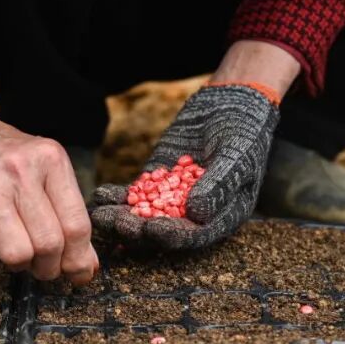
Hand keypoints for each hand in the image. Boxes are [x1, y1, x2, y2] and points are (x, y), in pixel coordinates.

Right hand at [0, 60, 96, 283]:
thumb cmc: (9, 160)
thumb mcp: (45, 171)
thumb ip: (68, 214)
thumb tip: (87, 266)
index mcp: (51, 159)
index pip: (76, 225)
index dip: (79, 259)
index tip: (80, 273)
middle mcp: (21, 169)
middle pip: (48, 244)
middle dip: (49, 267)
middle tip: (44, 267)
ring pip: (16, 255)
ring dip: (20, 265)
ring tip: (17, 252)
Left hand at [92, 41, 294, 249]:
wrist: (229, 106)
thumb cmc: (244, 134)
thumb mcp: (237, 156)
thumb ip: (219, 184)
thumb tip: (198, 213)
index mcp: (220, 218)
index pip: (195, 236)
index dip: (174, 236)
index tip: (153, 230)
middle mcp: (193, 218)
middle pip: (163, 232)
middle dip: (140, 231)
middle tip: (119, 224)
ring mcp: (171, 202)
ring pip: (143, 217)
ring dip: (121, 219)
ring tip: (100, 215)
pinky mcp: (154, 184)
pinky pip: (133, 196)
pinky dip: (117, 198)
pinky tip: (100, 196)